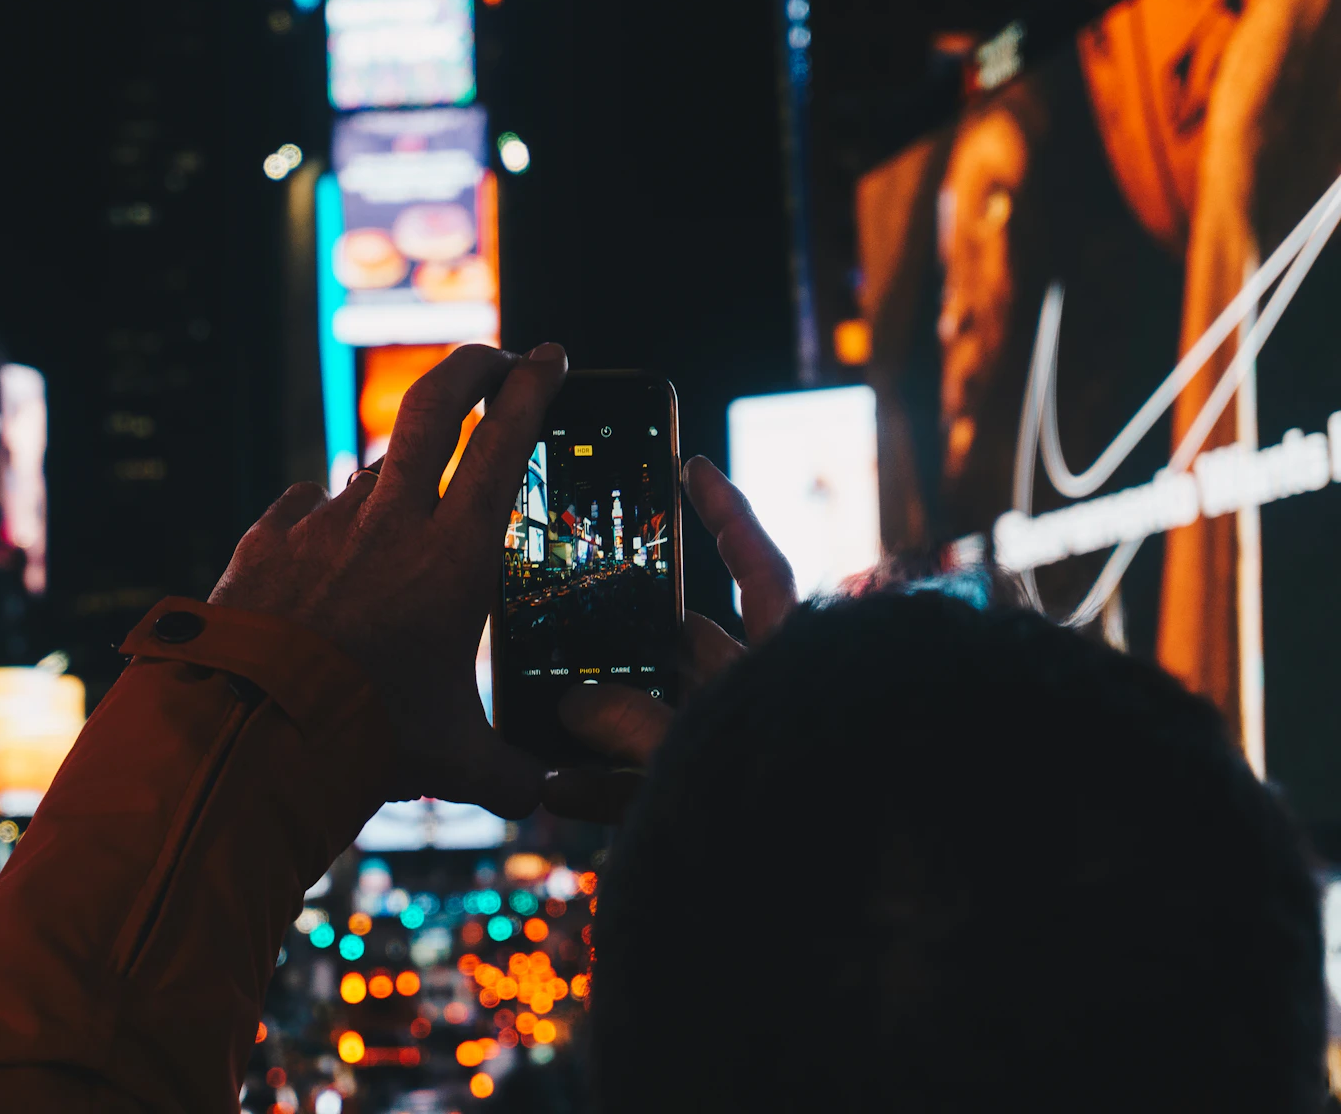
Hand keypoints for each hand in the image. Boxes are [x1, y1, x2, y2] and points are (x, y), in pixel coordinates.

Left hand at [209, 343, 568, 817]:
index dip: (532, 392)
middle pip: (436, 407)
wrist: (249, 730)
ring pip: (370, 469)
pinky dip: (316, 516)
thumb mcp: (453, 760)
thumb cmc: (364, 738)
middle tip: (495, 358)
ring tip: (407, 504)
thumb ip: (507, 773)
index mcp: (452, 557)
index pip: (505, 446)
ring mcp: (320, 527)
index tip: (551, 358)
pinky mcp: (263, 546)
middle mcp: (389, 523)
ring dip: (397, 473)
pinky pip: (298, 511)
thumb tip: (540, 798)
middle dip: (471, 367)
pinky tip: (316, 536)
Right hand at [541, 455, 795, 821]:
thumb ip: (638, 728)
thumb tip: (574, 707)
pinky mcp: (723, 807)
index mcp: (793, 664)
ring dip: (603, 722)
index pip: (759, 567)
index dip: (725, 514)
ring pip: (664, 721)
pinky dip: (607, 788)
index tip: (691, 467)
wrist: (841, 917)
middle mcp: (770, 701)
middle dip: (627, 640)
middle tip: (569, 615)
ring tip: (542, 712)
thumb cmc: (800, 815)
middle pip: (692, 648)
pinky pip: (657, 786)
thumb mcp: (709, 755)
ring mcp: (747, 753)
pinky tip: (553, 790)